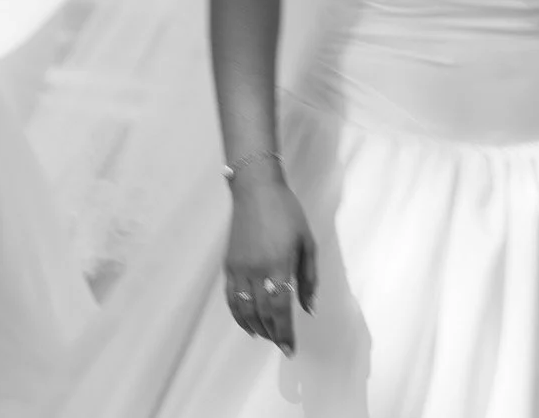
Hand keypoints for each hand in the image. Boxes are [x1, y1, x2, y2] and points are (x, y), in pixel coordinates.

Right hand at [223, 162, 316, 354]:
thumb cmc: (287, 213)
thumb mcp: (307, 243)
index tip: (290, 349)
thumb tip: (309, 309)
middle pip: (262, 313)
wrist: (256, 189)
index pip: (280, 309)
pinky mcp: (229, 263)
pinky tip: (247, 321)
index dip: (285, 333)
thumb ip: (308, 279)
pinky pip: (231, 296)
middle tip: (282, 345)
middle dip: (272, 333)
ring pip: (243, 308)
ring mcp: (239, 267)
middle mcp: (256, 270)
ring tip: (266, 335)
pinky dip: (238, 313)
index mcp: (278, 264)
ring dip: (255, 326)